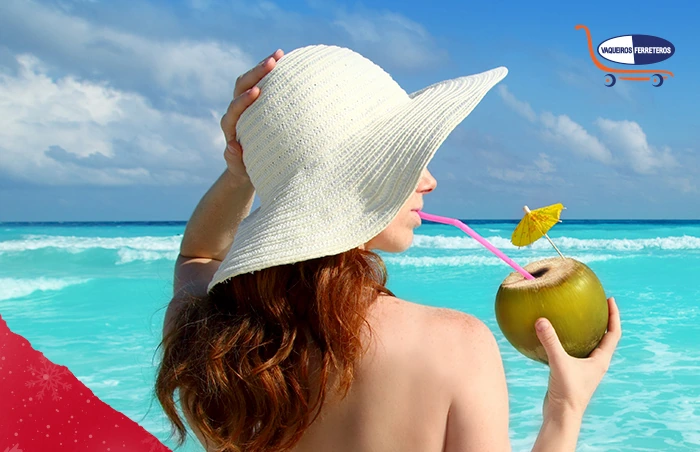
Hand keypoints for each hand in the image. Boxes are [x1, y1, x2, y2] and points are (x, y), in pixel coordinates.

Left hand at [221, 48, 284, 181]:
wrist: (247, 164)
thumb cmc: (246, 169)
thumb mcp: (241, 169)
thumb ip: (234, 160)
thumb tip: (231, 146)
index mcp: (230, 126)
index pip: (234, 109)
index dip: (243, 100)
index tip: (257, 91)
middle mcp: (236, 111)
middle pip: (241, 86)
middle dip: (255, 73)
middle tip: (273, 62)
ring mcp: (246, 103)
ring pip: (250, 80)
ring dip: (263, 66)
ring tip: (280, 54)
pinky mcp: (255, 101)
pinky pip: (261, 82)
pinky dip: (271, 72)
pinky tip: (286, 62)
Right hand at [535, 296, 621, 418]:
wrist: (561, 416)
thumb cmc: (567, 393)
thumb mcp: (559, 363)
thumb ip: (551, 342)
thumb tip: (541, 320)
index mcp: (601, 360)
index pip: (613, 333)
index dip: (614, 316)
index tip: (610, 300)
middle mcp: (595, 363)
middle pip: (603, 337)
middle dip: (600, 319)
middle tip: (593, 303)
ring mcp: (583, 368)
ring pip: (587, 344)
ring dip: (584, 330)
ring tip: (574, 315)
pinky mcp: (571, 372)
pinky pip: (571, 351)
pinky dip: (565, 340)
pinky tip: (551, 334)